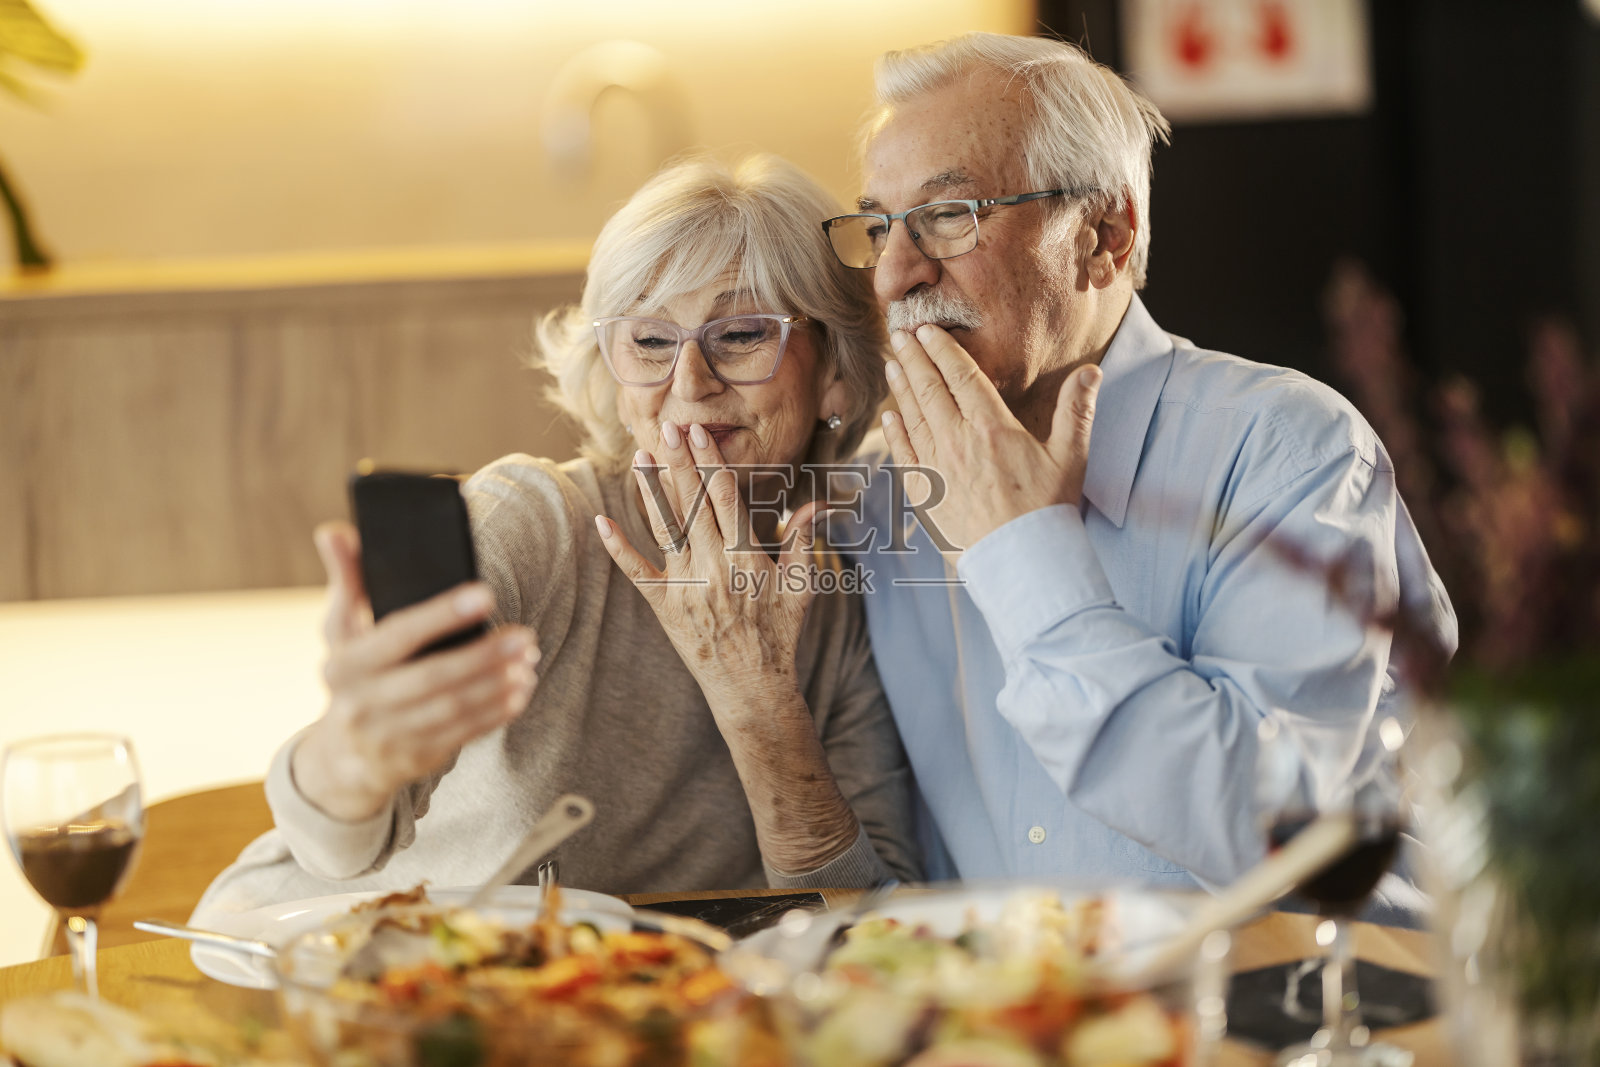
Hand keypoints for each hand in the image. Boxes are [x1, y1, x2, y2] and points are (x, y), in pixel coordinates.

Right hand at [292, 521, 538, 821]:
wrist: (342, 757)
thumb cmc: (352, 674)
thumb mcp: (340, 630)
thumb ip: (346, 579)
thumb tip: (332, 532)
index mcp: (345, 664)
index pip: (398, 634)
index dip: (442, 615)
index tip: (486, 594)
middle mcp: (363, 703)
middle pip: (432, 677)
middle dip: (483, 656)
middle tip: (524, 636)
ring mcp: (389, 736)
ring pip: (452, 710)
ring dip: (495, 685)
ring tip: (527, 660)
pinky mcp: (415, 758)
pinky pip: (461, 735)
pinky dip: (494, 714)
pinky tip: (520, 692)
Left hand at [594, 423, 823, 715]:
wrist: (752, 687)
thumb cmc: (780, 634)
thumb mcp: (801, 586)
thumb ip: (801, 541)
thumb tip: (815, 505)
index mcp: (748, 558)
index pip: (725, 498)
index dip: (710, 462)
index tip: (700, 434)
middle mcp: (715, 567)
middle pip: (693, 503)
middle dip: (680, 463)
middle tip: (668, 428)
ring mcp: (687, 586)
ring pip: (665, 528)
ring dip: (650, 491)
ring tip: (641, 457)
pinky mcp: (665, 606)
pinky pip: (638, 572)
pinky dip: (619, 547)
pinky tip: (601, 521)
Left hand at [880, 325, 1101, 552]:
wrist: (1022, 560)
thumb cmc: (1049, 509)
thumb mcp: (1070, 456)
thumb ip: (1077, 410)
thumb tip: (1092, 371)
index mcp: (993, 428)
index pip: (961, 376)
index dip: (942, 350)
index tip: (928, 330)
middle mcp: (958, 442)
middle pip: (930, 390)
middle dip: (913, 358)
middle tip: (900, 333)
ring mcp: (937, 468)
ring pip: (913, 418)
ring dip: (901, 388)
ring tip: (893, 364)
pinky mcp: (925, 494)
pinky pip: (904, 455)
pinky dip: (894, 433)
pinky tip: (889, 417)